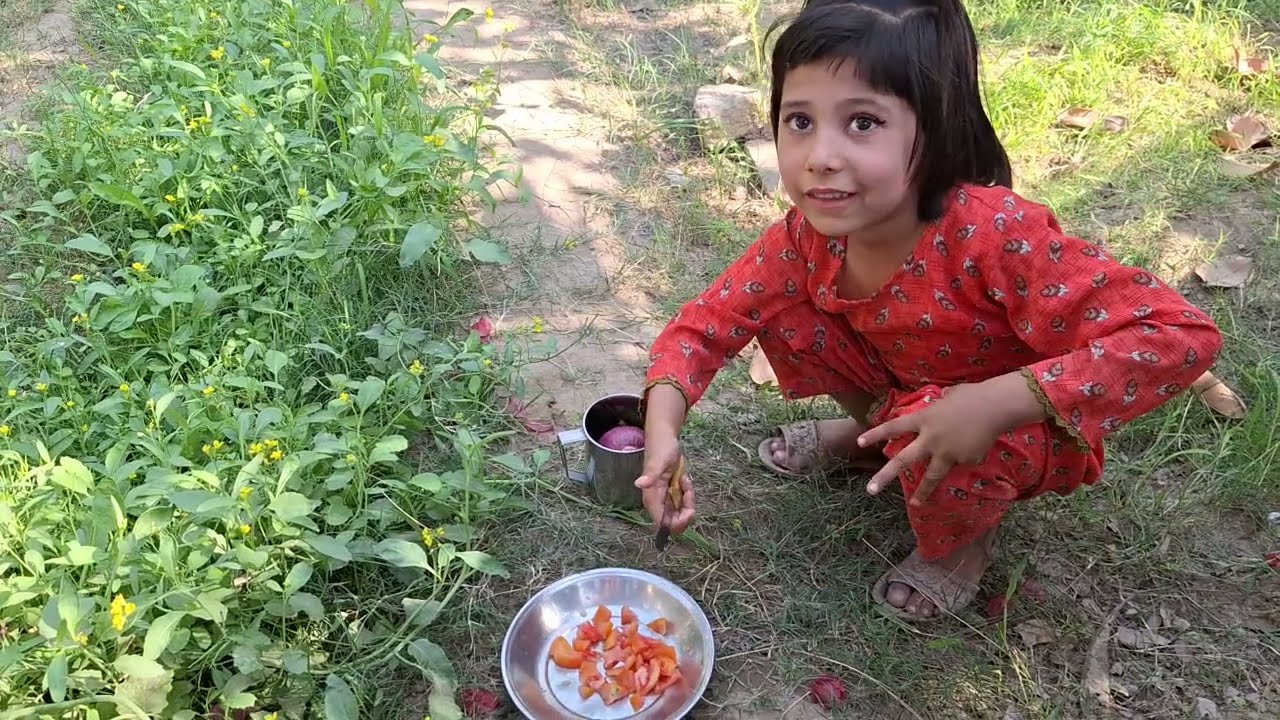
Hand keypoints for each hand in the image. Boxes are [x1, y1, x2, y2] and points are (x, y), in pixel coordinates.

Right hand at [634, 431, 695, 534]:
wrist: (665, 437)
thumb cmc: (661, 447)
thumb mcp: (659, 461)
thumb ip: (650, 474)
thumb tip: (639, 484)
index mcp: (651, 498)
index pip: (663, 523)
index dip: (678, 523)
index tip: (689, 509)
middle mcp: (657, 501)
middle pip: (674, 522)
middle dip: (686, 510)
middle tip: (688, 491)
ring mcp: (664, 497)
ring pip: (679, 513)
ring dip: (688, 500)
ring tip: (685, 481)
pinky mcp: (671, 493)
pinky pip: (682, 503)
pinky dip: (688, 494)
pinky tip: (684, 479)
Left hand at [856, 375, 1044, 506]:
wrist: (996, 407)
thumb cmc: (971, 396)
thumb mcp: (946, 399)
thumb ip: (937, 409)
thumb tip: (937, 409)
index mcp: (923, 419)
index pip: (893, 427)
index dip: (875, 434)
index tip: (858, 442)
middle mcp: (930, 439)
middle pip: (903, 461)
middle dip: (885, 476)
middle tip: (870, 490)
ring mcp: (947, 453)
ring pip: (932, 476)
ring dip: (923, 492)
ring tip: (915, 504)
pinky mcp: (965, 461)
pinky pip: (963, 461)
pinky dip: (968, 454)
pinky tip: (977, 443)